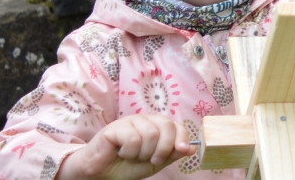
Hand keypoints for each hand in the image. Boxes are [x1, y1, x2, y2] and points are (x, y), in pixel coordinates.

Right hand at [58, 114, 191, 179]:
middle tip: (152, 160)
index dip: (182, 138)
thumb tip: (193, 148)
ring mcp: (129, 121)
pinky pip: (133, 138)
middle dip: (163, 149)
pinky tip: (121, 153)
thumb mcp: (155, 163)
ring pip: (150, 134)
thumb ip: (172, 154)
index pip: (177, 126)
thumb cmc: (127, 166)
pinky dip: (129, 152)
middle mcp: (145, 120)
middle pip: (166, 127)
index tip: (182, 150)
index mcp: (157, 126)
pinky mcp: (115, 127)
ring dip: (143, 153)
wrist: (102, 174)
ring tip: (132, 156)